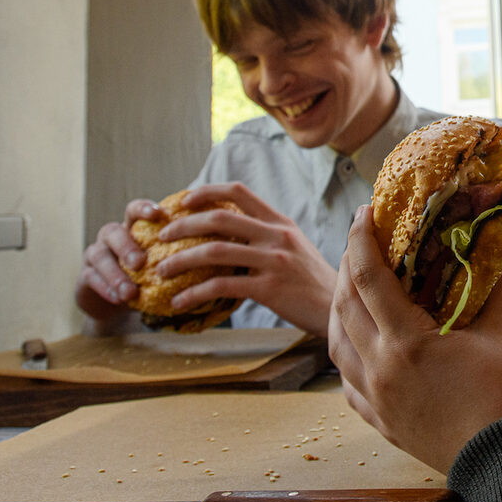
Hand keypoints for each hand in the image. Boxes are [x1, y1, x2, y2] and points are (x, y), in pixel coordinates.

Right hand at [74, 197, 170, 321]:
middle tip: (140, 263)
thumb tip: (209, 255)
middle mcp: (110, 237)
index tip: (158, 214)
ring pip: (99, 256)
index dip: (143, 209)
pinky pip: (91, 278)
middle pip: (112, 231)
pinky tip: (119, 299)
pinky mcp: (85, 276)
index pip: (134, 211)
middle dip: (126, 246)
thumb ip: (176, 256)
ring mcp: (95, 255)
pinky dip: (106, 288)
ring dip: (116, 274)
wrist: (117, 305)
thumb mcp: (160, 266)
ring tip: (130, 292)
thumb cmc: (146, 279)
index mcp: (130, 228)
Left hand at [150, 182, 336, 334]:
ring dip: (181, 261)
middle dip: (183, 225)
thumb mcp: (295, 249)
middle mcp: (276, 236)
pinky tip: (179, 302)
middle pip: (220, 219)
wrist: (339, 310)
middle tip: (161, 237)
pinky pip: (221, 287)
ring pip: (215, 252)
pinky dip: (194, 294)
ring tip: (161, 272)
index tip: (183, 201)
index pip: (239, 192)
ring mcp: (273, 261)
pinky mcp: (269, 289)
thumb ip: (267, 237)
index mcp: (280, 223)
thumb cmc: (312, 283)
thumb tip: (229, 235)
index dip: (207, 192)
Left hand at [327, 206, 501, 472]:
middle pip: (344, 305)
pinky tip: (358, 343)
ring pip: (336, 343)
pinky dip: (346, 353)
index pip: (369, 277)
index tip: (362, 213)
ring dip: (339, 309)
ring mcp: (374, 398)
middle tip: (359, 245)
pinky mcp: (378, 421)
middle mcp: (379, 368)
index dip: (360, 240)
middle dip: (347, 268)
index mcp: (406, 342)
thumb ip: (501, 285)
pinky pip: (346, 381)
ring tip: (352, 288)